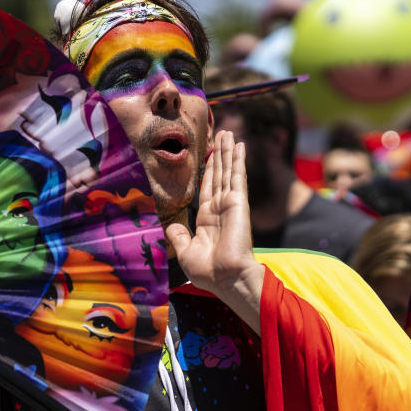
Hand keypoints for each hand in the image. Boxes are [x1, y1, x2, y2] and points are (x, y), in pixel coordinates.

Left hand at [166, 131, 264, 330]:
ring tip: (228, 132)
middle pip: (218, 175)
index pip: (206, 188)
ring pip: (227, 171)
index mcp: (207, 219)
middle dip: (219, 155)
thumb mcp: (186, 252)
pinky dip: (237, 159)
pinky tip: (239, 144)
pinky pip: (237, 176)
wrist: (225, 278)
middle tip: (220, 134)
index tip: (208, 156)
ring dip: (228, 151)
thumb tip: (171, 227)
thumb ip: (179, 236)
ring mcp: (231, 204)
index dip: (207, 171)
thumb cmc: (207, 271)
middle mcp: (220, 208)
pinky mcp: (238, 202)